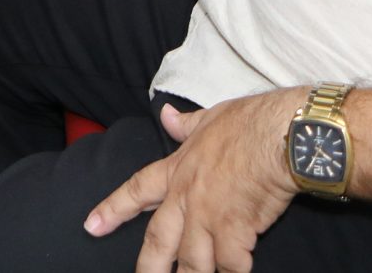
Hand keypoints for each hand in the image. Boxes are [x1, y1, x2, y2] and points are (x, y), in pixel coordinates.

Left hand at [85, 89, 304, 271]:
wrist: (280, 134)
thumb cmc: (250, 123)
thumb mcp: (210, 118)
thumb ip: (186, 125)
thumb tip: (165, 115)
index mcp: (178, 168)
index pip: (137, 189)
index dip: (113, 208)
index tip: (91, 226)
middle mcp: (187, 196)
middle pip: (158, 240)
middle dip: (148, 267)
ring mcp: (209, 215)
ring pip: (192, 261)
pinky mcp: (236, 229)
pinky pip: (230, 264)